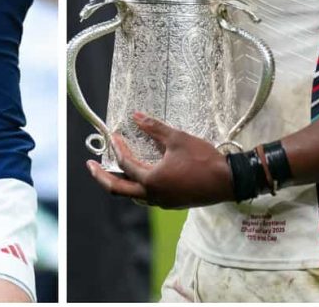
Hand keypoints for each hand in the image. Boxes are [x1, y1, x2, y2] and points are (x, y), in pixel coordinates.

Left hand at [86, 112, 235, 208]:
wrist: (230, 180)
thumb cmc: (204, 160)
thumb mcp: (177, 139)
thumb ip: (154, 128)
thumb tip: (136, 116)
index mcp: (152, 181)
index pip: (126, 164)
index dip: (118, 148)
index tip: (114, 135)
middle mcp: (154, 195)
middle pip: (118, 189)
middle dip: (101, 177)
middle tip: (89, 165)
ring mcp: (163, 202)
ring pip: (132, 195)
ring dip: (119, 183)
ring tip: (110, 170)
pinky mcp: (172, 202)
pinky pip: (146, 196)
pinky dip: (135, 186)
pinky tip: (137, 175)